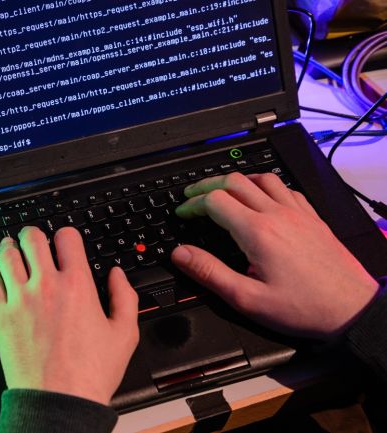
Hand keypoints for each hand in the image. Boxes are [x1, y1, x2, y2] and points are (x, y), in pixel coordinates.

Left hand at [0, 226, 138, 404]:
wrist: (58, 401)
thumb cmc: (89, 373)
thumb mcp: (124, 334)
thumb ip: (124, 297)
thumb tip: (117, 275)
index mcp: (77, 285)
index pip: (67, 237)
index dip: (67, 235)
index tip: (65, 241)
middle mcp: (46, 285)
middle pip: (31, 238)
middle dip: (33, 234)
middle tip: (33, 240)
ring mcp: (19, 299)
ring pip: (6, 254)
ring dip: (9, 247)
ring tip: (12, 249)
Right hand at [172, 172, 379, 339]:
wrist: (352, 309)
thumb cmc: (303, 307)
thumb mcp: (247, 298)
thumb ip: (210, 273)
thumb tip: (181, 254)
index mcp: (257, 232)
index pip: (215, 201)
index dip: (192, 204)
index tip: (182, 213)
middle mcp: (278, 215)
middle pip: (235, 181)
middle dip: (208, 185)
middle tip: (192, 195)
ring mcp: (298, 213)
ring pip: (262, 179)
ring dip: (237, 180)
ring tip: (223, 190)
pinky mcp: (313, 218)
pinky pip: (287, 189)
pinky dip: (266, 187)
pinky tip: (263, 197)